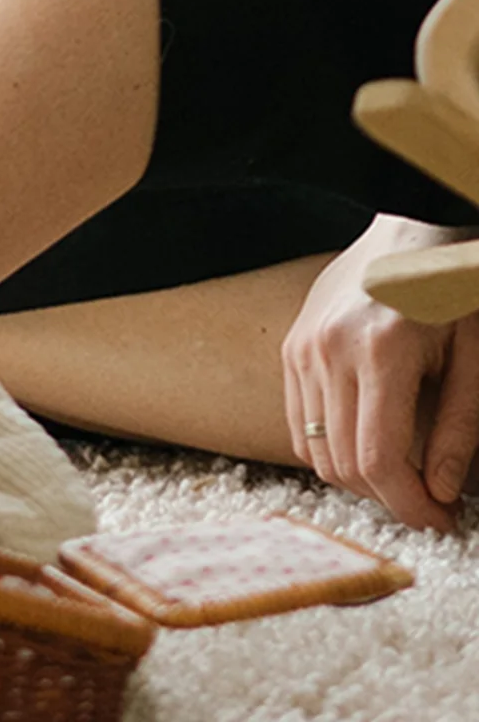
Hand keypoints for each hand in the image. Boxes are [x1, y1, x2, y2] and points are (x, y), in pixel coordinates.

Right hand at [282, 217, 478, 531]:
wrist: (408, 232)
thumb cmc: (450, 291)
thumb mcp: (474, 359)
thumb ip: (457, 430)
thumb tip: (440, 492)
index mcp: (380, 352)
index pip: (377, 460)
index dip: (410, 506)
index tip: (441, 521)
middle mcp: (329, 351)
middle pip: (342, 462)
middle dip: (388, 498)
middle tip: (428, 505)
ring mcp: (302, 347)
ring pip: (314, 448)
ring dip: (357, 477)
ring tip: (400, 475)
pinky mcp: (292, 347)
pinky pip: (298, 421)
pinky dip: (329, 447)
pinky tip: (367, 443)